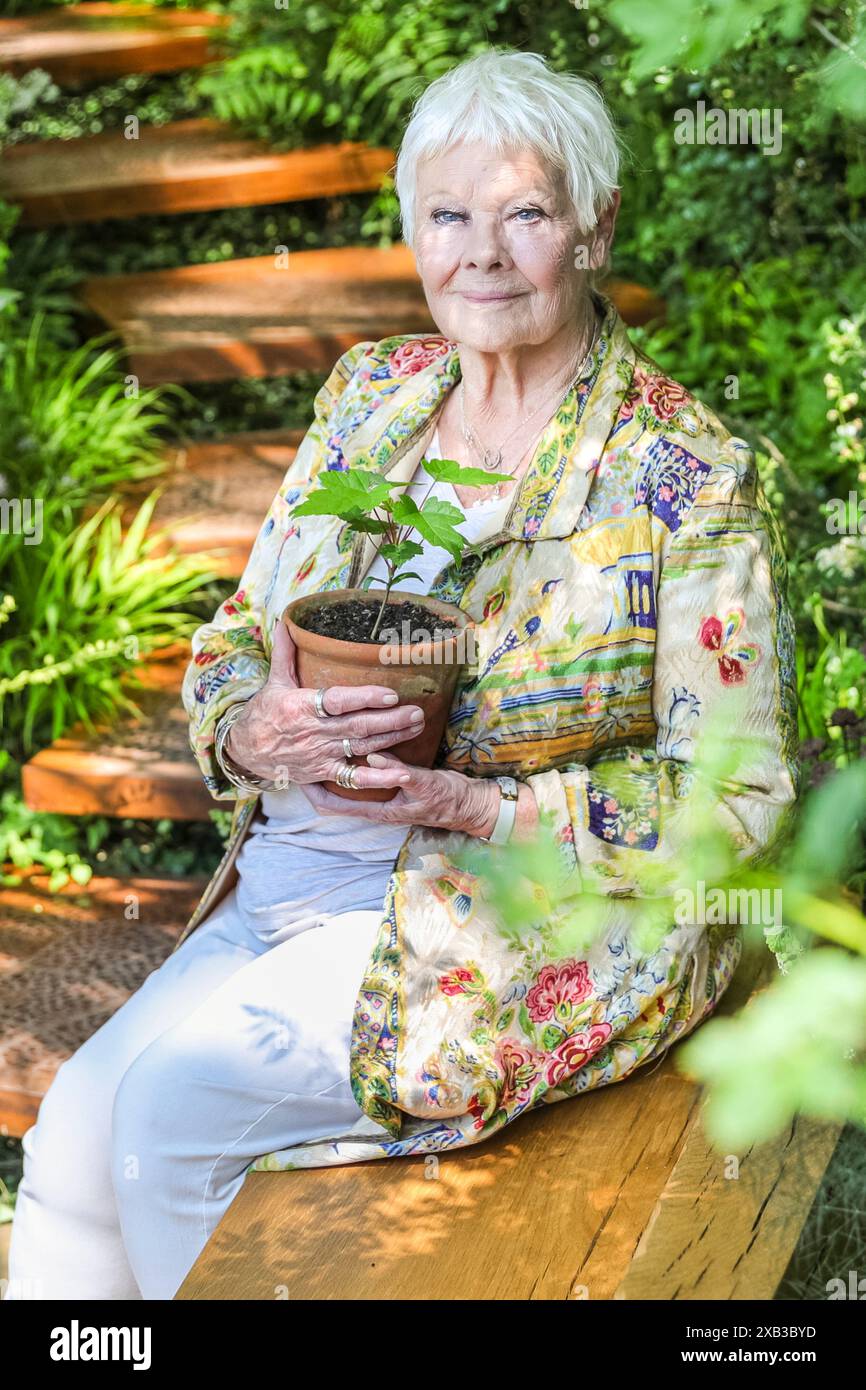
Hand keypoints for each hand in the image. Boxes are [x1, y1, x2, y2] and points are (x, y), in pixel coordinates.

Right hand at [225, 622, 425, 789]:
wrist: (246, 751)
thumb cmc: (264, 712)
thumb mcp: (274, 681)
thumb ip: (285, 651)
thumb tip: (286, 619)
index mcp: (301, 706)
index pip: (338, 701)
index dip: (366, 698)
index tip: (391, 694)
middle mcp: (313, 732)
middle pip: (357, 726)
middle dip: (391, 720)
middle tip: (417, 712)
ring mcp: (320, 754)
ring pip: (361, 747)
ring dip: (392, 739)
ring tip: (416, 727)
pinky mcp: (323, 773)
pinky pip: (352, 779)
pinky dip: (376, 779)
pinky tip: (399, 774)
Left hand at [298, 751, 503, 835]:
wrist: (468, 805)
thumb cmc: (448, 798)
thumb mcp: (425, 783)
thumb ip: (399, 772)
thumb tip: (372, 756)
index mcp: (378, 810)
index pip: (334, 806)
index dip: (313, 792)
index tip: (297, 774)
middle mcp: (375, 806)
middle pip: (332, 797)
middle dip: (314, 780)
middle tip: (297, 756)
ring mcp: (381, 798)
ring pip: (345, 787)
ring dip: (329, 773)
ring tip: (313, 751)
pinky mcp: (390, 788)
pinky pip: (361, 780)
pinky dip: (349, 768)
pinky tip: (345, 751)